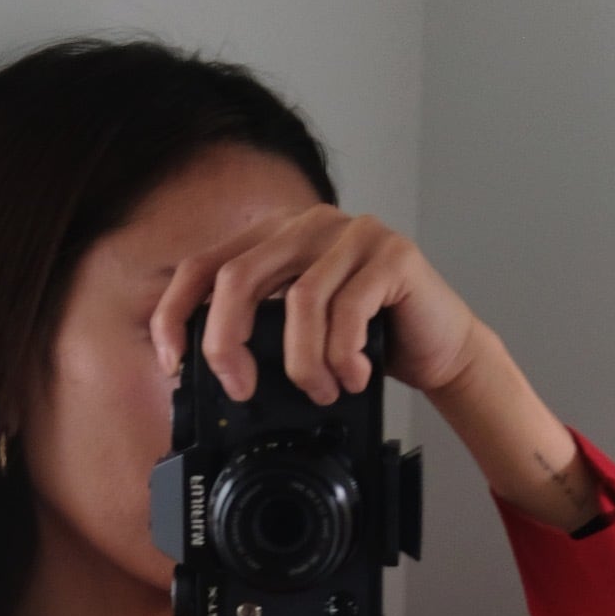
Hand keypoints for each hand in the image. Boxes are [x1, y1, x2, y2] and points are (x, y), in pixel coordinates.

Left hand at [147, 203, 602, 532]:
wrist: (440, 347)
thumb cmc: (367, 344)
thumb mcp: (297, 337)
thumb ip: (254, 335)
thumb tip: (195, 373)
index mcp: (275, 238)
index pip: (203, 264)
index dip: (177, 314)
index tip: (175, 364)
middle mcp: (309, 225)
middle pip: (238, 278)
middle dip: (228, 344)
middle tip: (242, 389)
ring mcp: (353, 234)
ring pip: (299, 301)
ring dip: (301, 363)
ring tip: (318, 390)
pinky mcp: (392, 254)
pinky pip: (349, 310)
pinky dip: (343, 356)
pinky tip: (353, 377)